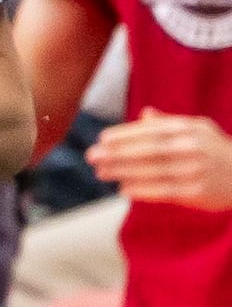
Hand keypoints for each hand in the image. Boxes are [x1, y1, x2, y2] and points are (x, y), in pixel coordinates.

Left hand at [88, 114, 231, 206]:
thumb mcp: (199, 129)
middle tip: (91, 157)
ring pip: (152, 171)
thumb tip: (145, 114)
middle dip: (116, 154)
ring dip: (123, 172)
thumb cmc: (216, 150)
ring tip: (100, 172)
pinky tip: (124, 189)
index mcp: (190, 129)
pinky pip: (164, 191)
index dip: (125, 135)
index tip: (102, 139)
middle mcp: (192, 148)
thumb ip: (170, 122)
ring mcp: (195, 170)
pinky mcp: (197, 192)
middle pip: (148, 151)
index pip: (151, 131)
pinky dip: (142, 190)